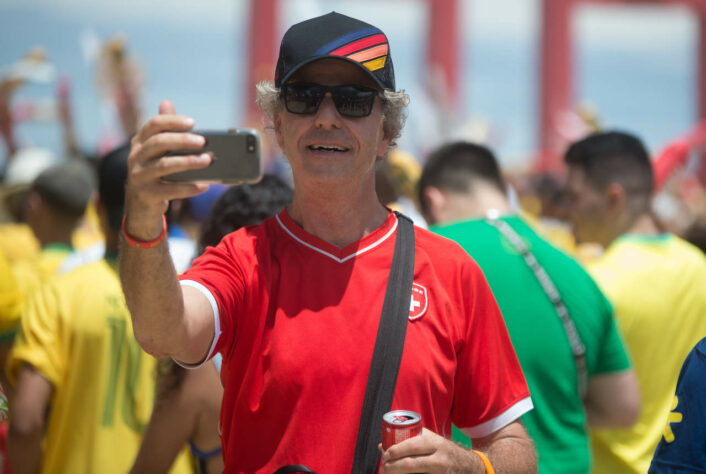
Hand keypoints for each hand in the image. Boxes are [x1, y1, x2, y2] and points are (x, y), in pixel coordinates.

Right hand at [124, 100, 210, 239]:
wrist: (141, 205)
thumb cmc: (154, 172)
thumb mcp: (155, 151)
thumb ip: (163, 129)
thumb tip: (166, 102)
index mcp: (139, 142)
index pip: (153, 125)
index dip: (173, 121)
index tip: (193, 122)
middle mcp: (135, 157)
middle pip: (159, 142)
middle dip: (182, 140)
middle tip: (203, 142)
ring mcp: (139, 176)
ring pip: (165, 165)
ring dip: (189, 162)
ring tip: (207, 161)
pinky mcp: (147, 194)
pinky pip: (170, 190)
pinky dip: (189, 187)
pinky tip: (204, 185)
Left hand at [379, 428, 481, 472]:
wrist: (469, 466)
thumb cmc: (443, 451)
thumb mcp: (431, 440)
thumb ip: (410, 440)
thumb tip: (382, 446)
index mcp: (435, 443)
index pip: (411, 446)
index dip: (395, 451)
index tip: (385, 454)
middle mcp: (439, 459)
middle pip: (410, 464)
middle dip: (392, 467)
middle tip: (384, 467)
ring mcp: (441, 473)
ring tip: (388, 473)